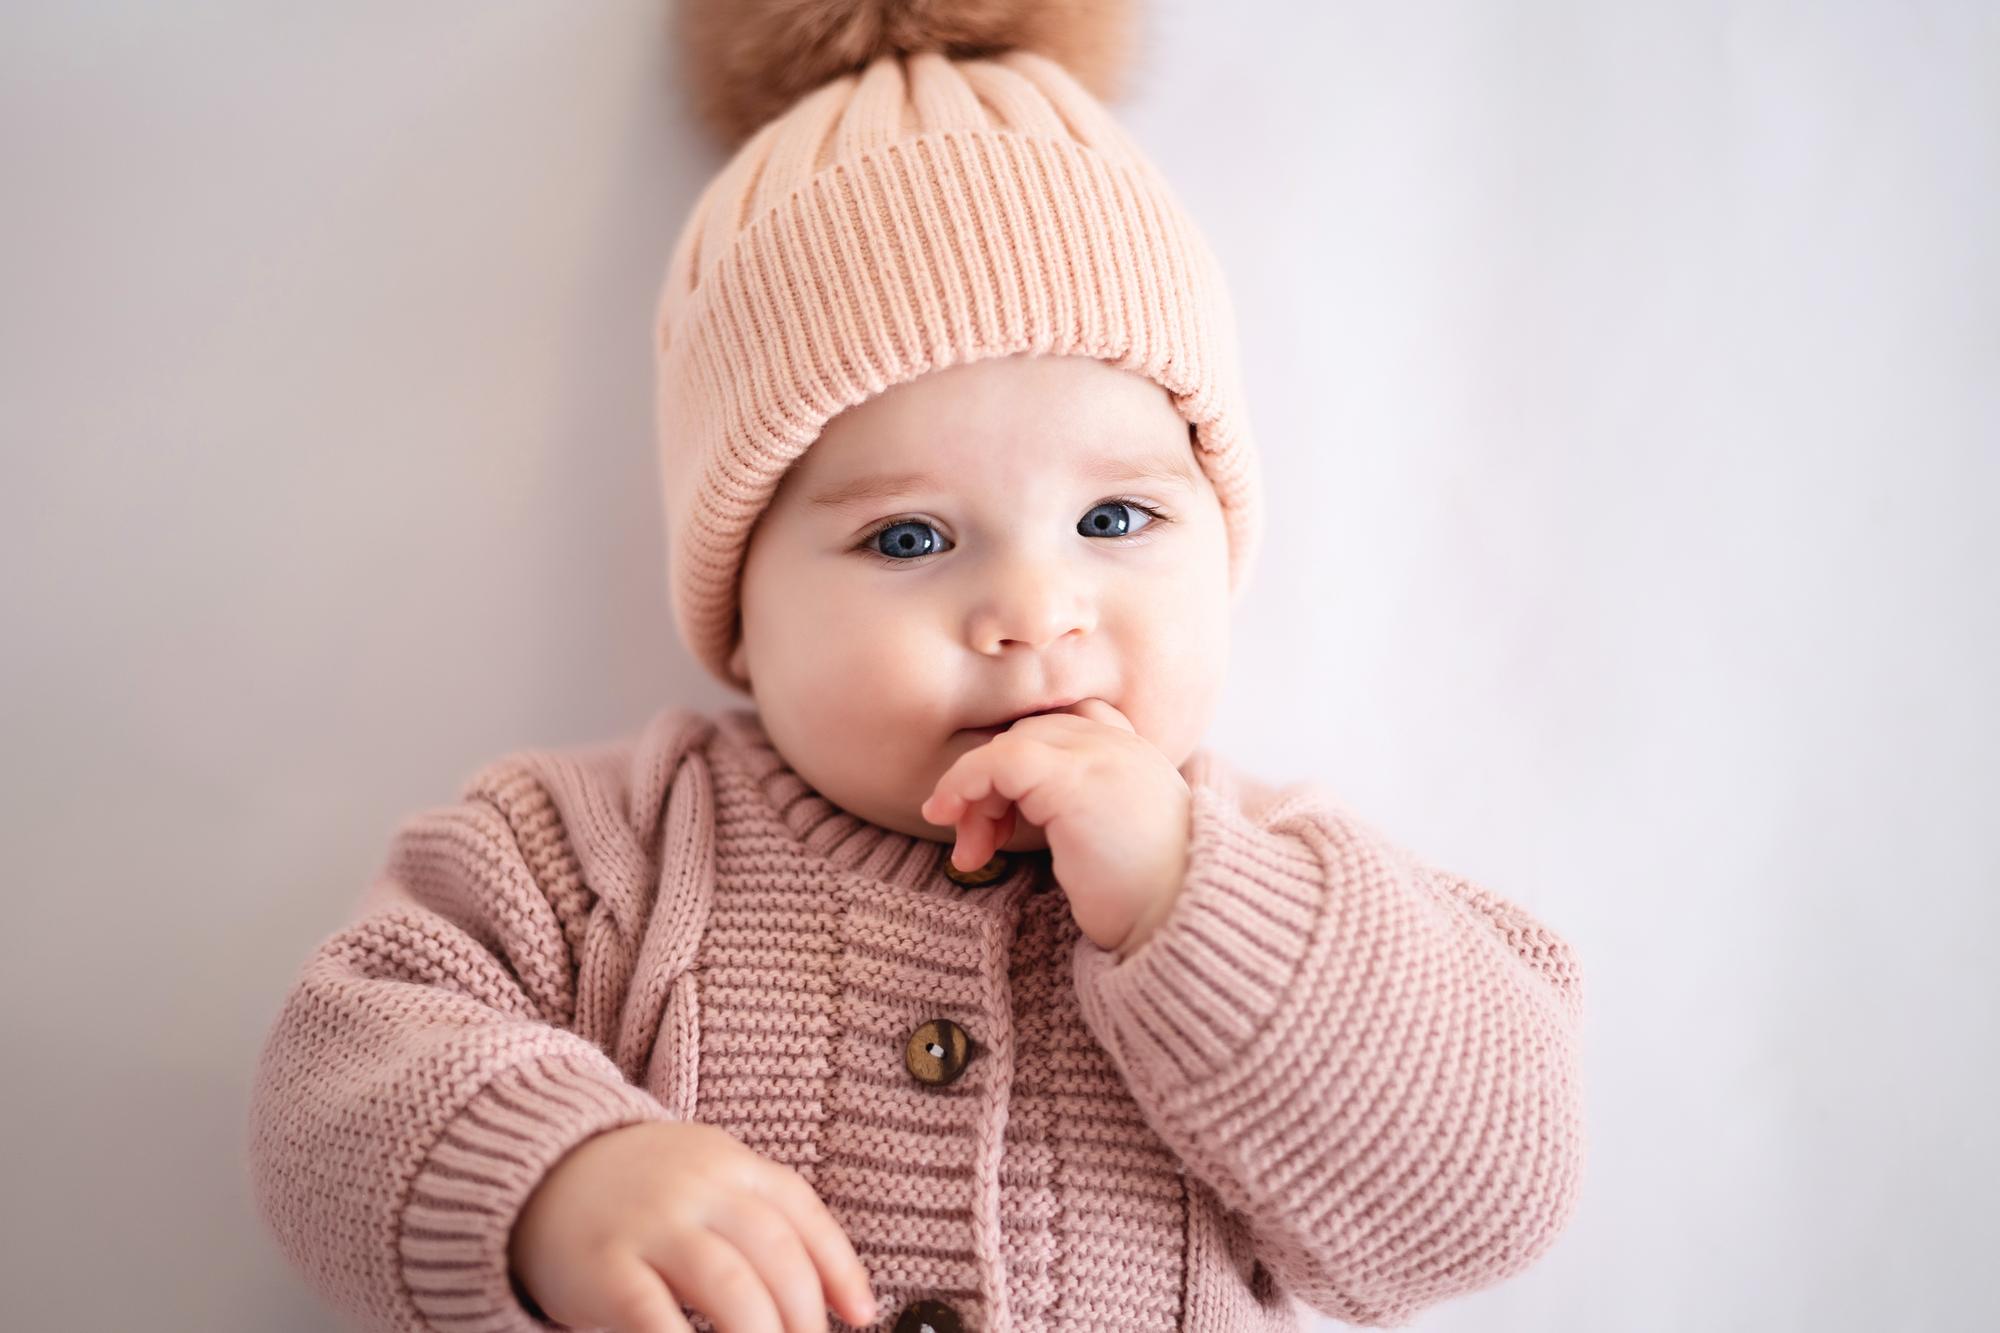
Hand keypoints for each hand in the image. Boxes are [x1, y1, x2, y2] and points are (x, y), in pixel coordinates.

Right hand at [509, 1119, 875, 1332]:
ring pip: (731, 1287)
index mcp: (730, 1164)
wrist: (537, 1165)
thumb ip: (758, 1219)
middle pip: (776, 1255)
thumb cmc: (639, 1190)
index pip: (802, 1214)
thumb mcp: (704, 1179)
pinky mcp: (605, 1267)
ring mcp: (651, 1225)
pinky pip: (657, 1319)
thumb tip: (830, 1295)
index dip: (841, 1268)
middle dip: (804, 1317)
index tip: (861, 1316)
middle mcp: (698, 1188)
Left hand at [919, 698, 1191, 958]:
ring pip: (1009, 745)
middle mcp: (1118, 745)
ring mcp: (1099, 756)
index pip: (1061, 729)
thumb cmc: (1146, 901)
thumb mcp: (1111, 842)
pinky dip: (964, 783)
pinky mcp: (1073, 781)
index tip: (999, 825)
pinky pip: (999, 761)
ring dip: (974, 796)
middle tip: (977, 848)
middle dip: (990, 788)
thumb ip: (1078, 812)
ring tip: (971, 854)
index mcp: (1132, 756)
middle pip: (1029, 735)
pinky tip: (950, 816)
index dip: (1019, 768)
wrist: (1182, 924)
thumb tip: (1013, 814)